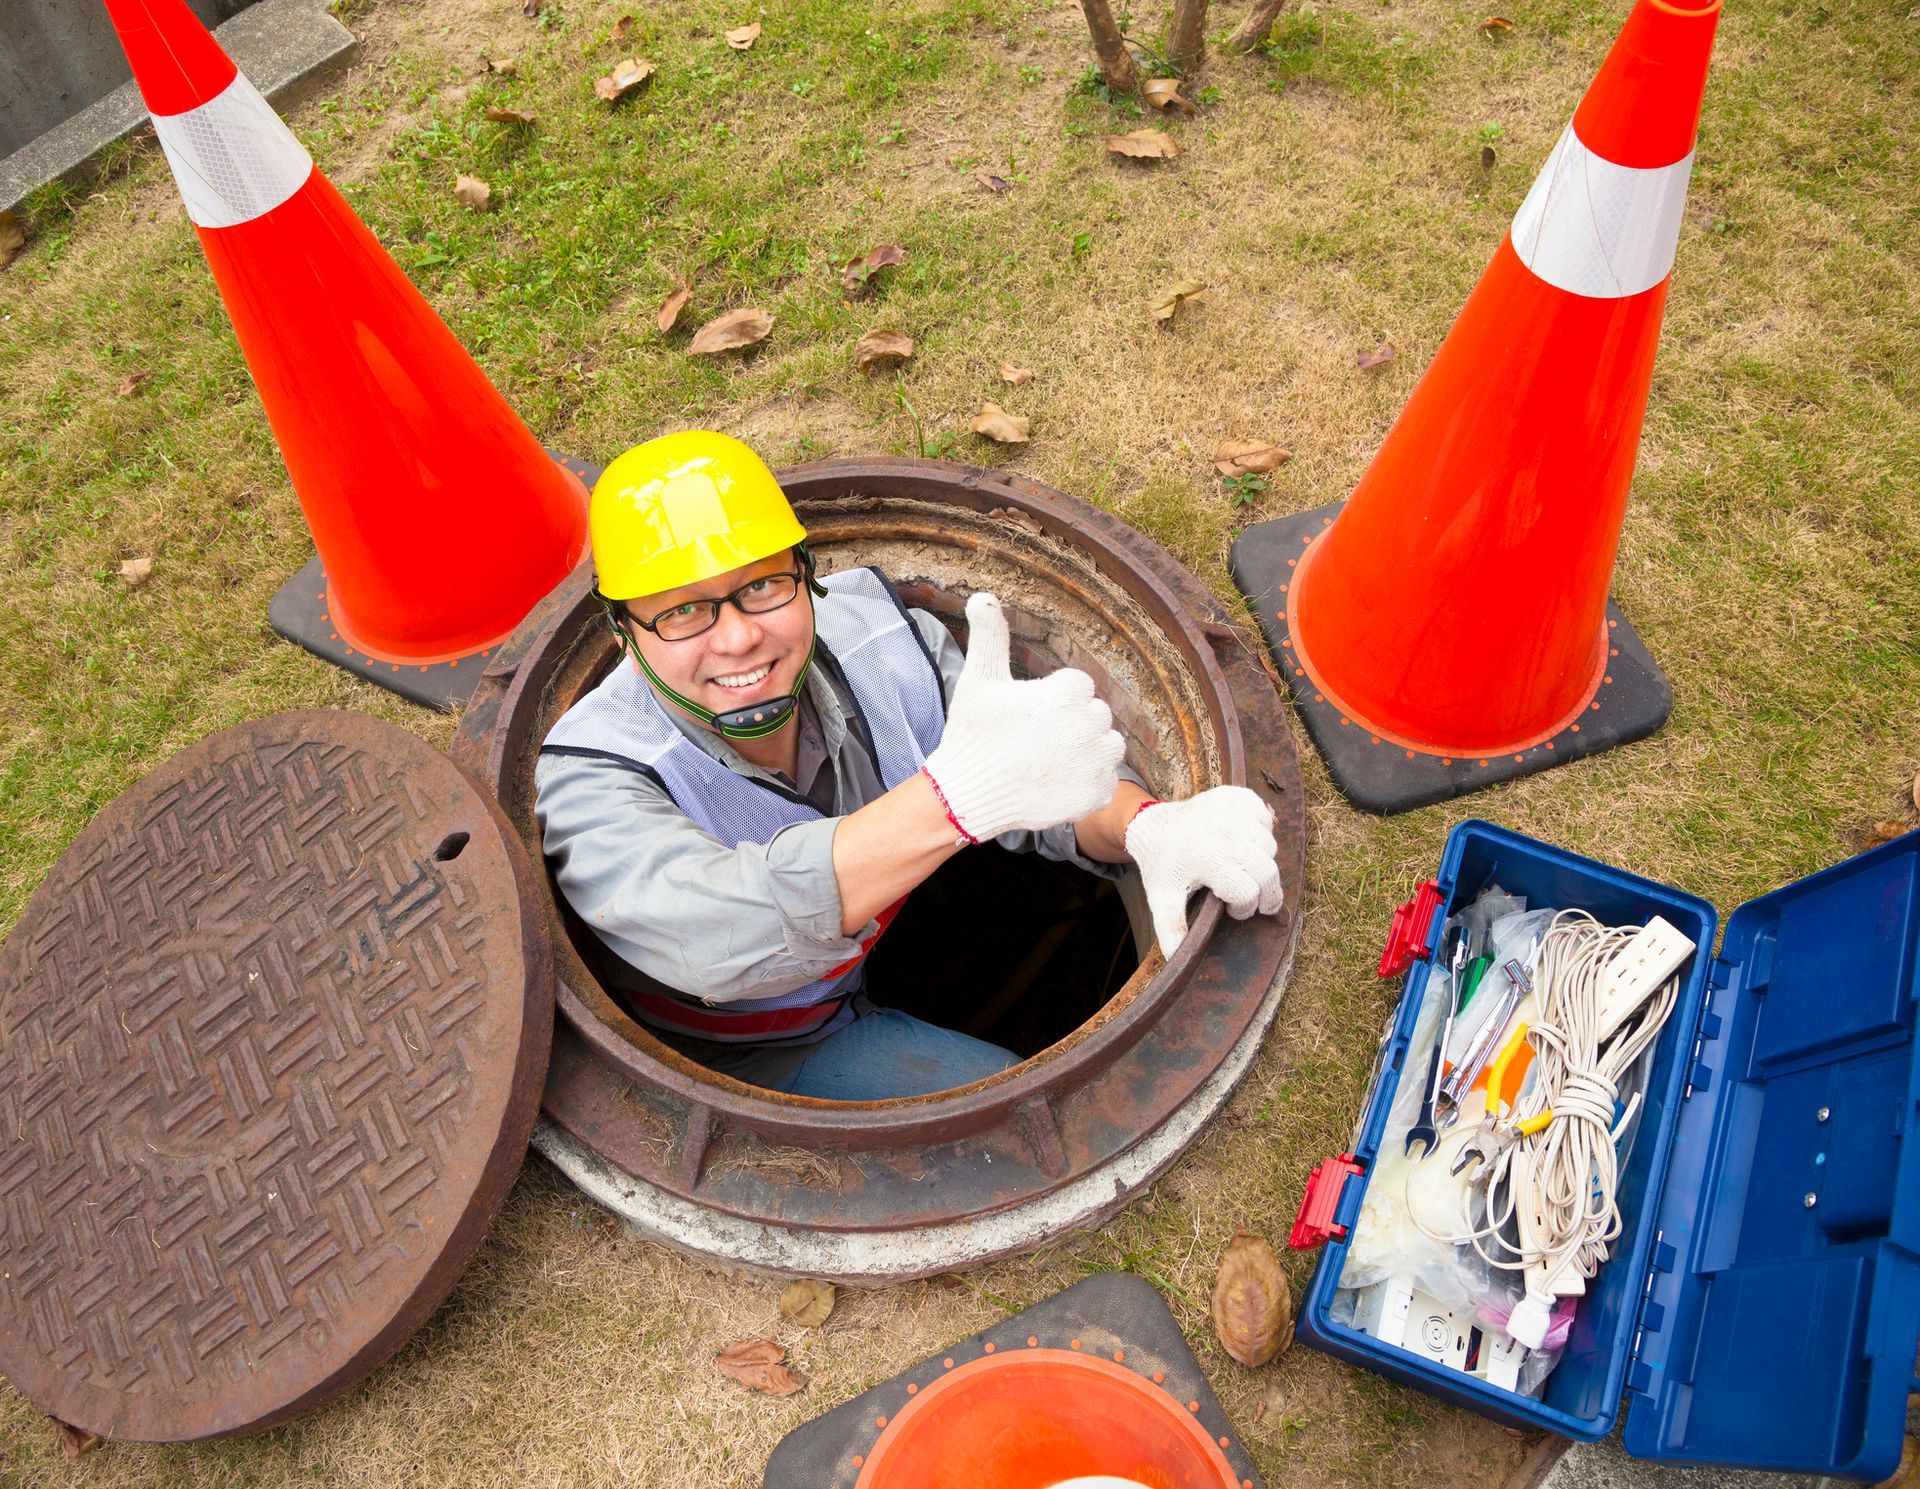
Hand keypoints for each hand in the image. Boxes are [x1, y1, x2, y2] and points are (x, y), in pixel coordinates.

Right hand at [921, 593, 1124, 842]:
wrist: (966, 795)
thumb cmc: (972, 734)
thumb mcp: (979, 679)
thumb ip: (990, 636)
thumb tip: (982, 595)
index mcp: (1069, 691)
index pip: (1078, 686)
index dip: (1052, 700)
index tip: (1028, 716)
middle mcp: (1090, 724)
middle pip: (1095, 715)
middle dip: (1071, 724)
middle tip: (1035, 740)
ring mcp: (1096, 762)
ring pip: (1108, 745)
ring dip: (1087, 751)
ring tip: (1050, 760)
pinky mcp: (1097, 793)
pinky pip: (1105, 779)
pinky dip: (1086, 782)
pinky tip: (1055, 783)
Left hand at [1125, 786, 1282, 956]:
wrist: (1154, 826)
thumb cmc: (1162, 866)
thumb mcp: (1162, 899)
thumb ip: (1172, 929)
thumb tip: (1175, 958)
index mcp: (1208, 860)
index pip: (1248, 893)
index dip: (1244, 909)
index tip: (1233, 911)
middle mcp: (1224, 832)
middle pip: (1268, 872)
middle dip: (1265, 893)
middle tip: (1255, 901)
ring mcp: (1233, 811)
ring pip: (1270, 847)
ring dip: (1261, 863)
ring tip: (1240, 869)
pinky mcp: (1238, 796)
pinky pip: (1266, 819)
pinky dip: (1262, 832)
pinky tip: (1243, 843)